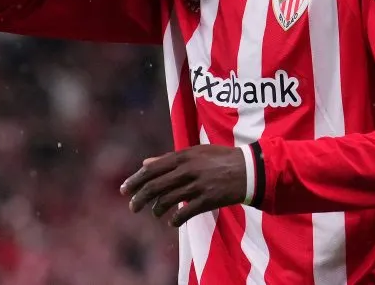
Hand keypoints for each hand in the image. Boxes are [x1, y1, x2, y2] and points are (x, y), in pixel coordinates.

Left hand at [120, 145, 246, 227]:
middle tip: (132, 207)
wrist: (249, 169)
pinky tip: (172, 222)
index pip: (152, 170)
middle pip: (155, 186)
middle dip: (140, 198)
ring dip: (157, 209)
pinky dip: (175, 219)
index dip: (136, 180)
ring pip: (168, 200)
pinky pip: (185, 213)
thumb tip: (145, 163)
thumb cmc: (219, 159)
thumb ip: (169, 159)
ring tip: (155, 213)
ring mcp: (198, 185)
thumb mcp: (194, 153)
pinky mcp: (209, 199)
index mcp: (183, 156)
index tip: (124, 190)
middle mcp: (188, 170)